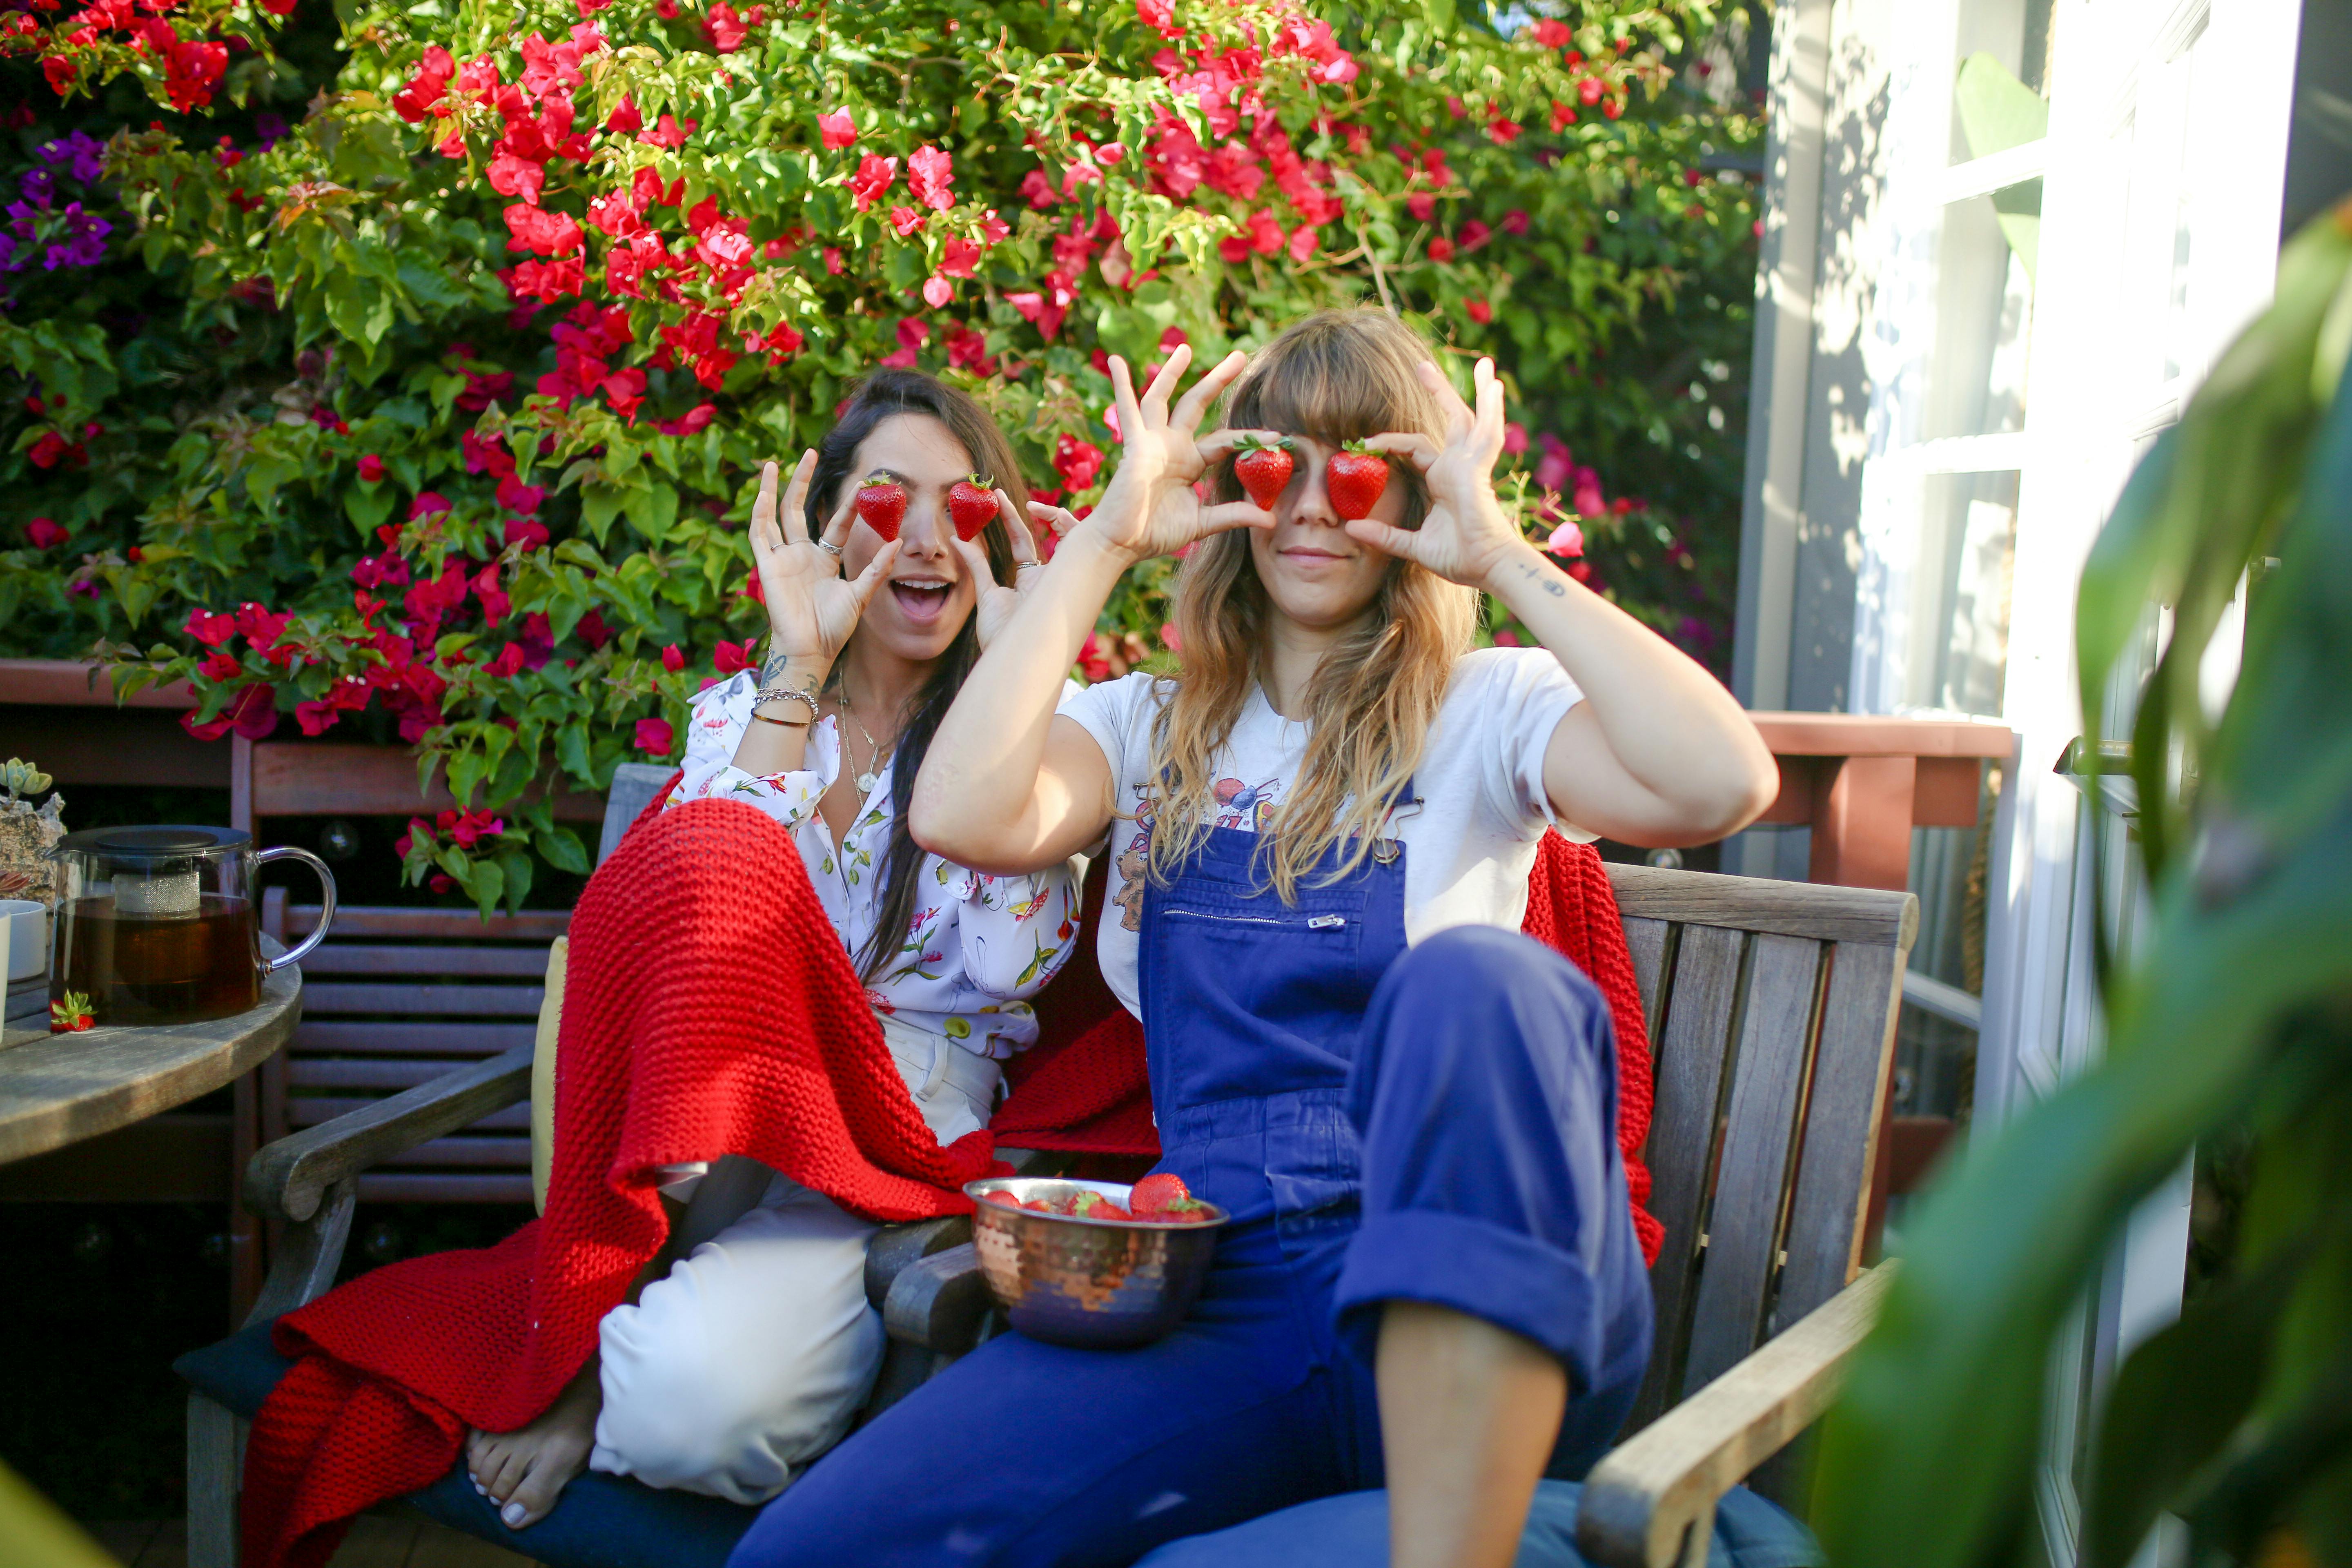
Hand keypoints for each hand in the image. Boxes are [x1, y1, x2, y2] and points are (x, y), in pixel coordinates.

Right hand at [749, 452, 900, 669]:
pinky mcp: (767, 567)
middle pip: (798, 509)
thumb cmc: (835, 628)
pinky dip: (760, 513)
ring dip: (773, 489)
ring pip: (775, 515)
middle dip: (802, 481)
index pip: (836, 523)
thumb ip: (877, 568)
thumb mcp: (861, 594)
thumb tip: (898, 541)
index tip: (864, 485)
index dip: (849, 505)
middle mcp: (801, 554)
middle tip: (809, 452)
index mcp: (824, 560)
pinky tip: (764, 492)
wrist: (812, 649)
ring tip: (775, 462)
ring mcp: (782, 558)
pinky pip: (760, 535)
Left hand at [955, 490, 1063, 650]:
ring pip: (1065, 537)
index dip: (1012, 520)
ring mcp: (1059, 578)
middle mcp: (1048, 577)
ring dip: (1050, 514)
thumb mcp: (986, 594)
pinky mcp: (1065, 579)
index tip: (995, 500)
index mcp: (1031, 581)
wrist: (1013, 661)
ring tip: (1013, 500)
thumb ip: (977, 566)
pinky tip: (1040, 513)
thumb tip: (956, 538)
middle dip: (1029, 511)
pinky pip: (1073, 546)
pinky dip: (1064, 527)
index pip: (1024, 542)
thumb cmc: (1001, 636)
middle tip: (996, 493)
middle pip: (1044, 535)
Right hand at [1074, 346, 1281, 564]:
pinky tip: (1116, 361)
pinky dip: (1121, 385)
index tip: (1281, 436)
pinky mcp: (1135, 445)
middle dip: (1217, 379)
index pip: (1224, 441)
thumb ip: (1234, 515)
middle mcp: (1171, 445)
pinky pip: (1128, 410)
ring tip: (1186, 348)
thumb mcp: (1203, 523)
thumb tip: (1272, 520)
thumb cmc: (1155, 533)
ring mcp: (1152, 442)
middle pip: (1197, 403)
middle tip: (1240, 354)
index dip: (1250, 437)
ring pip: (1164, 397)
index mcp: (1189, 461)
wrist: (1123, 544)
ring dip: (1173, 371)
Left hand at [1345, 358, 1530, 591]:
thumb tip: (1350, 529)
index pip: (1414, 449)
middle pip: (1448, 420)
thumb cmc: (1460, 559)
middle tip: (1421, 366)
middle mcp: (1458, 467)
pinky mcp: (1477, 470)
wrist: (1489, 569)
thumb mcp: (1413, 546)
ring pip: (1469, 419)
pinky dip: (1491, 410)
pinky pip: (1485, 434)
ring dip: (1474, 391)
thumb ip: (1385, 535)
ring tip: (1483, 363)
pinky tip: (1493, 387)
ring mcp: (1470, 466)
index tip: (1363, 444)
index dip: (1389, 444)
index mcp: (1442, 480)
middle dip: (1438, 392)